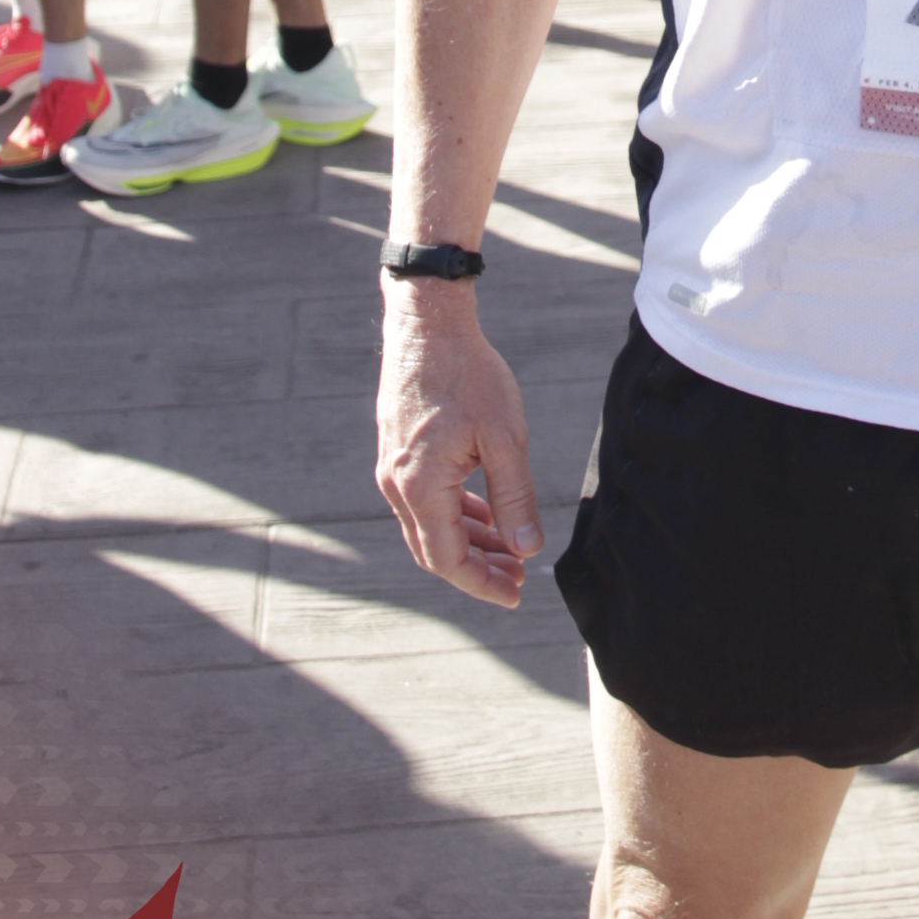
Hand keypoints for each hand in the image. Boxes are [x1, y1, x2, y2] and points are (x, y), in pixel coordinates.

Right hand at [375, 289, 543, 607]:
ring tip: (510, 548)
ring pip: (429, 527)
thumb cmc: (468, 375)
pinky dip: (455, 514)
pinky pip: (424, 501)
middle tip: (519, 576)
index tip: (516, 594)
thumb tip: (526, 549)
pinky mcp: (397, 452)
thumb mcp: (505, 438)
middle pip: (435, 550)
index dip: (482, 583)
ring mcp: (392, 469)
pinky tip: (485, 513)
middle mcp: (397, 485)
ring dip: (468, 542)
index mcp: (420, 488)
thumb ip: (514, 497)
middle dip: (478, 568)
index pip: (448, 560)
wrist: (428, 324)